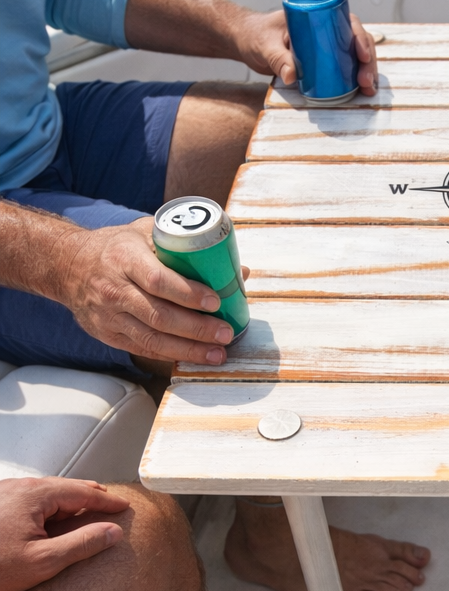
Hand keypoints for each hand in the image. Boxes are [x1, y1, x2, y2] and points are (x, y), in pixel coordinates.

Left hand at [0, 477, 128, 590]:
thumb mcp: (44, 561)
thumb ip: (82, 543)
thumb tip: (113, 531)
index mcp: (33, 495)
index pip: (81, 492)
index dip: (106, 500)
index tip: (124, 506)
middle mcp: (17, 488)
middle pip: (62, 486)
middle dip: (88, 494)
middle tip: (108, 501)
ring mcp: (3, 494)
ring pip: (44, 491)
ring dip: (67, 498)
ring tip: (84, 506)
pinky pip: (29, 499)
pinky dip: (48, 504)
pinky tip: (51, 516)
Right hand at [59, 218, 236, 365]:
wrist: (68, 265)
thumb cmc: (117, 247)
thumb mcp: (146, 233)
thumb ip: (188, 248)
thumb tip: (239, 269)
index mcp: (124, 258)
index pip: (157, 280)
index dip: (188, 293)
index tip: (215, 301)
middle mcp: (114, 289)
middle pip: (159, 315)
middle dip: (197, 328)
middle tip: (226, 333)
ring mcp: (108, 315)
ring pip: (152, 338)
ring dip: (189, 350)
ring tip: (218, 353)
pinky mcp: (108, 334)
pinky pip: (142, 348)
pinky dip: (170, 355)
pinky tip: (194, 357)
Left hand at [234, 8, 378, 95]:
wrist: (246, 42)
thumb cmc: (254, 35)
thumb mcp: (265, 46)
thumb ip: (277, 59)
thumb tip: (292, 77)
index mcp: (316, 15)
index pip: (346, 21)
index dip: (359, 36)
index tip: (362, 54)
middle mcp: (325, 27)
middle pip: (356, 39)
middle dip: (367, 60)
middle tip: (366, 82)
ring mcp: (326, 43)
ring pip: (354, 54)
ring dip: (364, 71)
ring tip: (367, 90)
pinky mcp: (322, 59)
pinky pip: (344, 65)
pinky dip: (354, 77)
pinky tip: (361, 91)